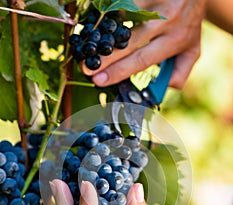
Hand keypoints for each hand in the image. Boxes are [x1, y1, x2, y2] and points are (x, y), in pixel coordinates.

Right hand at [81, 0, 206, 88]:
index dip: (119, 71)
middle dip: (105, 57)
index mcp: (175, 40)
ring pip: (122, 17)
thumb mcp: (192, 50)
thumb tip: (161, 89)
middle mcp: (165, 20)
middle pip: (128, 41)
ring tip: (88, 46)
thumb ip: (180, 72)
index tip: (98, 80)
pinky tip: (96, 26)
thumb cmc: (189, 23)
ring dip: (103, 33)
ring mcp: (154, 1)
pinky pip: (121, 3)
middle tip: (85, 67)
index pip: (142, 59)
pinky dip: (106, 14)